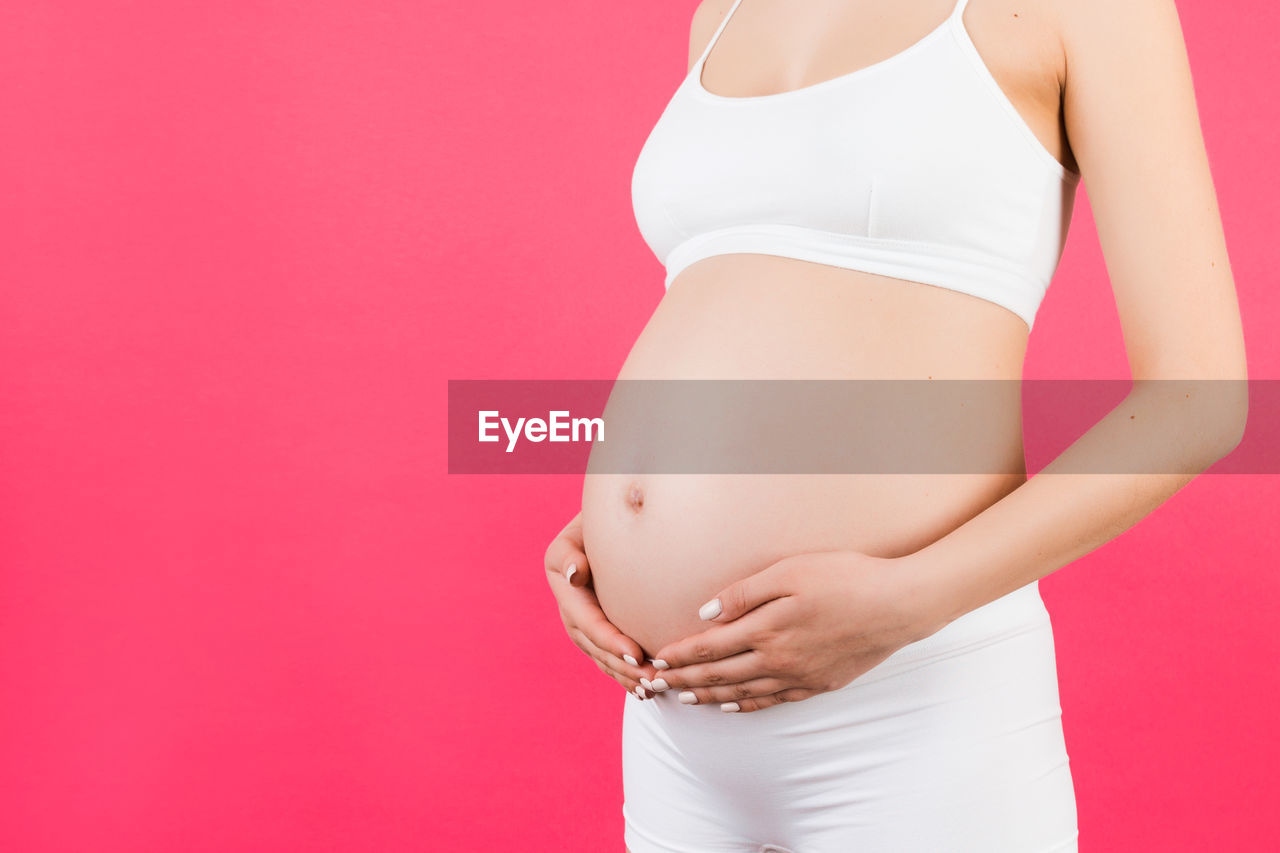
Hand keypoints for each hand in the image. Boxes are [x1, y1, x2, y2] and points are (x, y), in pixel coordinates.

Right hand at [544, 511, 655, 699]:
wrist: (613, 515)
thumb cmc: (604, 514)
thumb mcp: (585, 525)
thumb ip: (574, 550)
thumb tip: (574, 574)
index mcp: (561, 578)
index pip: (587, 619)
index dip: (610, 641)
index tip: (637, 655)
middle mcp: (568, 603)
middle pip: (594, 644)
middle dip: (623, 666)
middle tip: (654, 680)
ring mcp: (581, 618)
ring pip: (601, 655)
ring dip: (625, 675)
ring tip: (653, 690)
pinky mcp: (595, 625)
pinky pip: (607, 654)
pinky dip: (624, 673)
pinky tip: (645, 690)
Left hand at [645, 550, 945, 712]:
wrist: (899, 605)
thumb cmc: (845, 578)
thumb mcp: (790, 572)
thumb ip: (744, 594)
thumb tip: (707, 613)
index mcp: (766, 630)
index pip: (709, 649)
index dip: (680, 656)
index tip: (657, 661)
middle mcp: (778, 660)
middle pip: (720, 675)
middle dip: (685, 681)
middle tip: (658, 686)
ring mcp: (800, 676)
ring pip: (744, 693)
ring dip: (711, 697)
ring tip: (687, 700)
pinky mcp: (820, 684)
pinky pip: (774, 701)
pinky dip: (748, 706)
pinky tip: (735, 707)